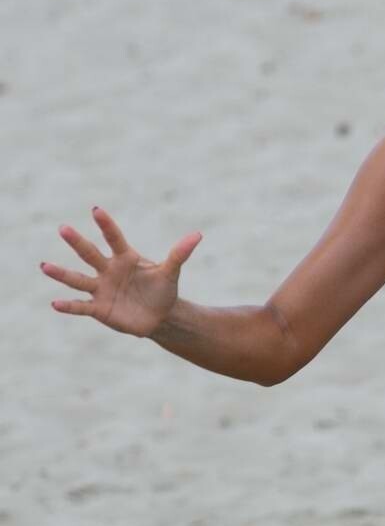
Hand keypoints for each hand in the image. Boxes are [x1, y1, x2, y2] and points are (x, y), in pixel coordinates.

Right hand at [41, 206, 201, 336]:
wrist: (160, 316)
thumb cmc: (162, 290)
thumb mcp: (171, 272)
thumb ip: (179, 254)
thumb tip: (198, 234)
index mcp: (125, 258)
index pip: (114, 238)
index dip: (106, 225)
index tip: (96, 210)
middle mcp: (108, 270)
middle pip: (90, 254)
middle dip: (77, 242)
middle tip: (63, 228)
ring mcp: (101, 288)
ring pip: (78, 278)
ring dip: (62, 273)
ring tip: (45, 266)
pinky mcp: (99, 308)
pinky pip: (81, 306)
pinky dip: (69, 306)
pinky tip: (55, 303)